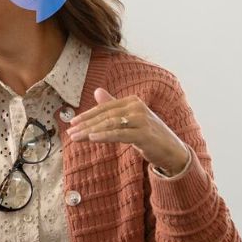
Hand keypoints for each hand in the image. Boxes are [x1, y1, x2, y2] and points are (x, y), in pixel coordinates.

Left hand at [64, 88, 189, 173]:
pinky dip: (104, 136)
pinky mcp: (144, 134)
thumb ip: (113, 106)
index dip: (87, 115)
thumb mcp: (130, 119)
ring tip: (76, 137)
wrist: (171, 150)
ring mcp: (141, 120)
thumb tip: (97, 91)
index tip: (72, 123)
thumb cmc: (148, 134)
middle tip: (70, 132)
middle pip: (105, 116)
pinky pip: (120, 134)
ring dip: (90, 131)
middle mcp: (137, 107)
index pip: (104, 108)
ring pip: (110, 124)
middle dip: (85, 124)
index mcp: (132, 101)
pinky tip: (92, 138)